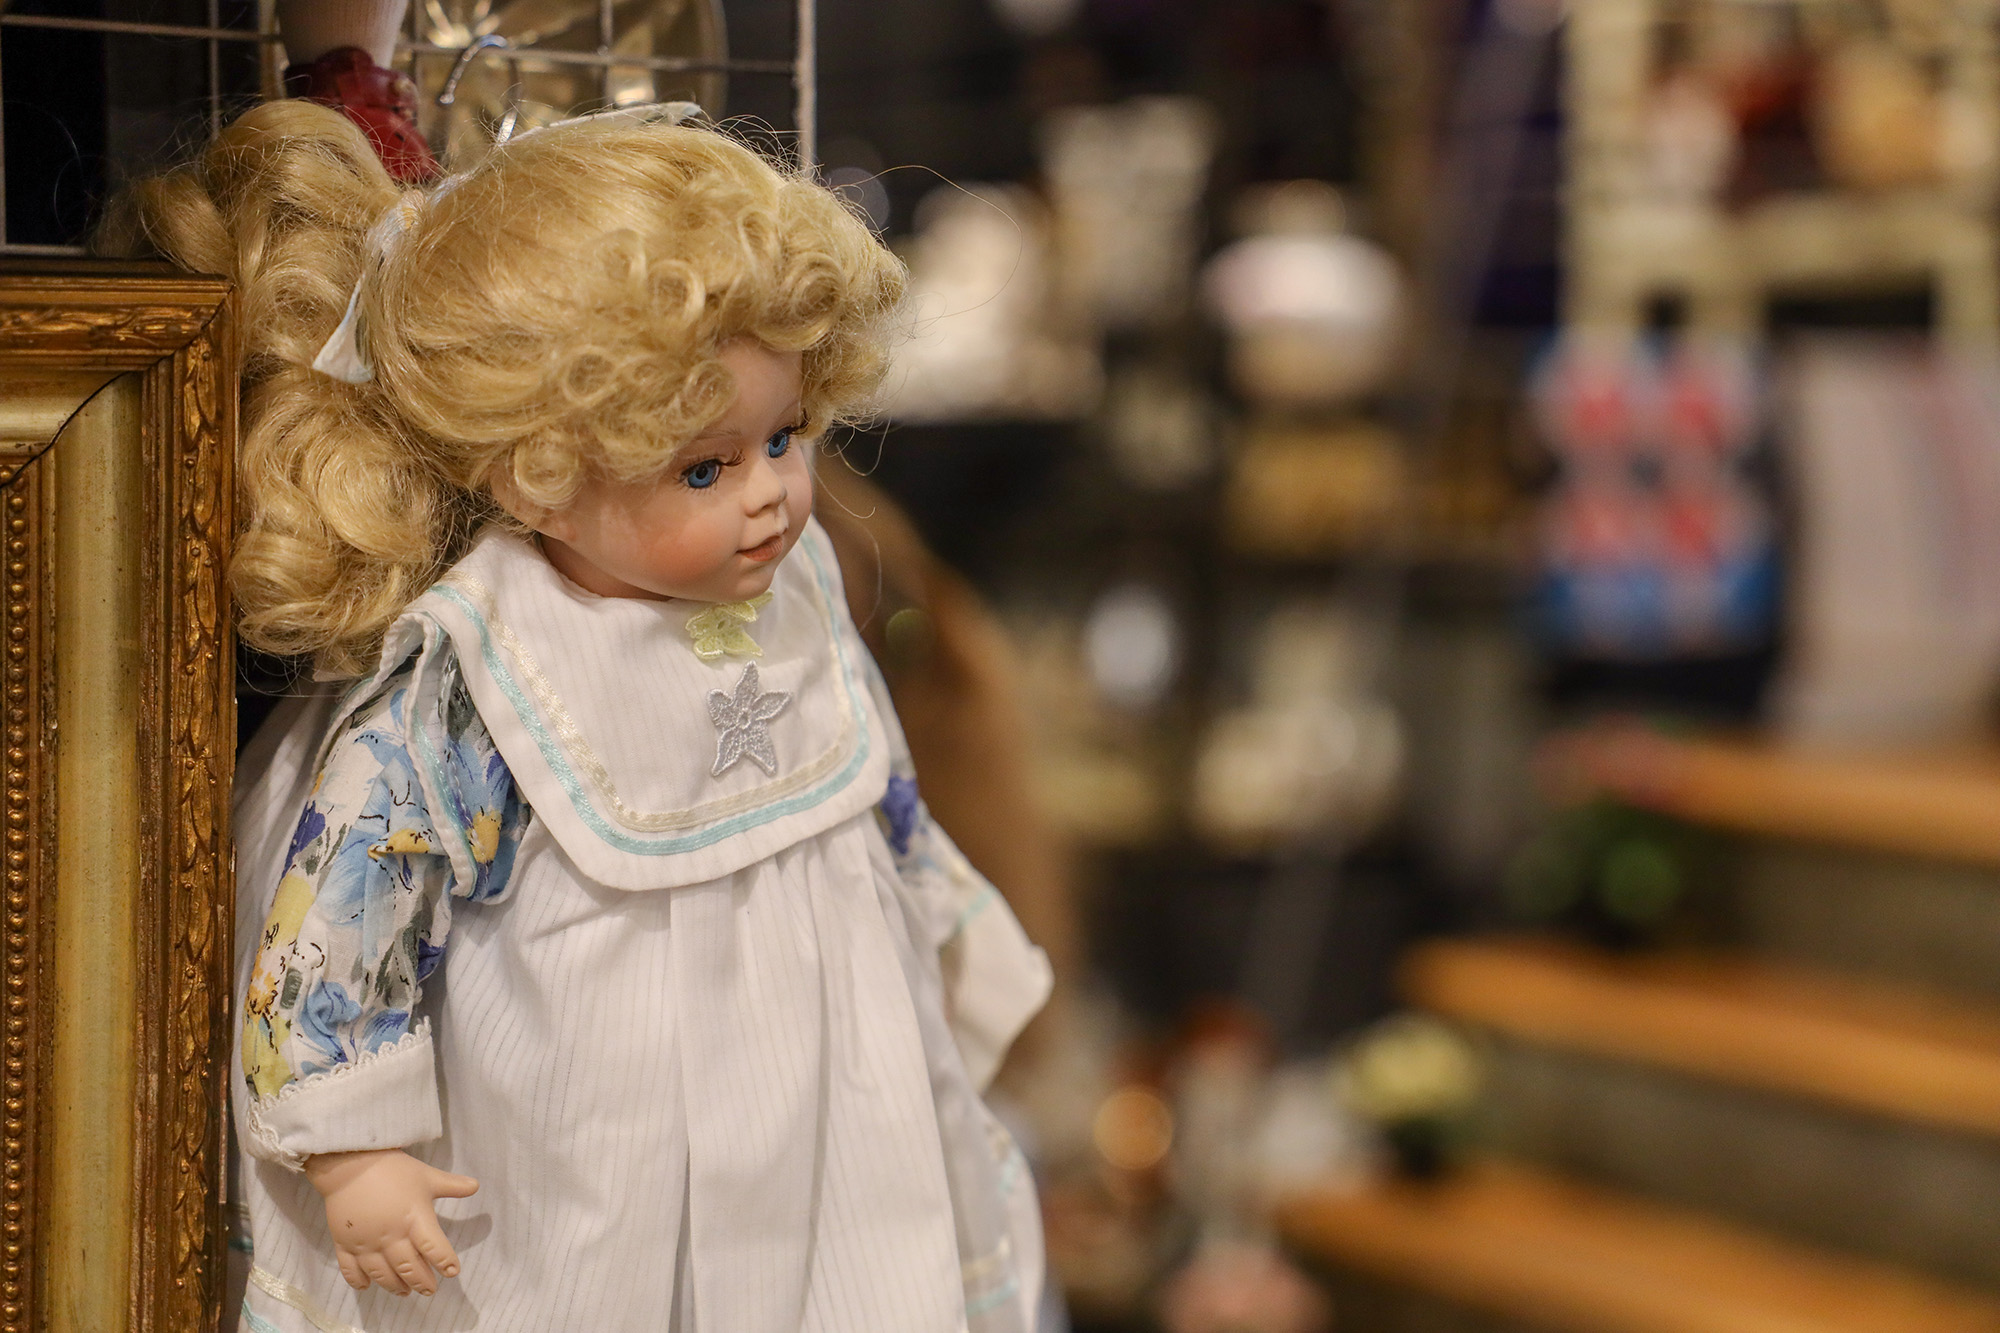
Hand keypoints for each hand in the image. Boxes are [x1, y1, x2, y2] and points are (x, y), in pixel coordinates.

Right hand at [303, 1149, 478, 1295]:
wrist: (351, 1164)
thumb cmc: (393, 1170)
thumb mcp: (427, 1176)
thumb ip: (452, 1186)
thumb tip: (477, 1186)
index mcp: (414, 1219)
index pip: (434, 1248)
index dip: (445, 1262)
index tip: (453, 1272)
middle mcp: (391, 1236)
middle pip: (409, 1268)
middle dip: (422, 1282)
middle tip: (430, 1290)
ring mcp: (366, 1243)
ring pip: (382, 1274)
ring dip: (395, 1286)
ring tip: (404, 1292)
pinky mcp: (344, 1244)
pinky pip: (351, 1271)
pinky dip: (359, 1282)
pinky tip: (367, 1286)